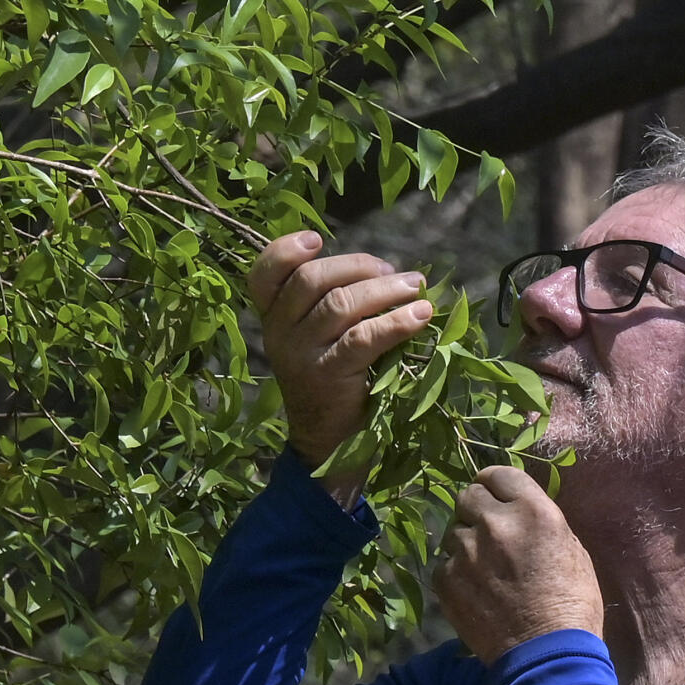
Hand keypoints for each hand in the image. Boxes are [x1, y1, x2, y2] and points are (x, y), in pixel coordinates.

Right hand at [247, 231, 431, 492]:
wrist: (326, 445)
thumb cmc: (331, 383)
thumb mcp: (316, 341)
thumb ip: (331, 305)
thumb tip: (383, 271)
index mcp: (272, 319)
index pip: (264, 274)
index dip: (286, 250)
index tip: (316, 239)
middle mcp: (279, 333)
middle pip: (312, 280)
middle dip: (360, 267)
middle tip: (396, 274)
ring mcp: (300, 355)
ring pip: (341, 304)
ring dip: (387, 290)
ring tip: (418, 289)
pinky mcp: (328, 376)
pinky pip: (364, 338)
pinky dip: (397, 322)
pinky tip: (421, 316)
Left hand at [434, 467, 603, 662]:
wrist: (546, 656)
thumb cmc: (572, 606)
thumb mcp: (572, 551)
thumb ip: (542, 523)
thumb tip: (521, 512)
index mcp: (533, 511)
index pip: (500, 473)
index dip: (496, 484)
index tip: (495, 494)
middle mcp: (495, 524)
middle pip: (468, 496)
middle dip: (477, 510)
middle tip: (489, 533)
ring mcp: (466, 552)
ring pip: (453, 532)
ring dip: (466, 544)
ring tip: (484, 570)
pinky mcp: (446, 581)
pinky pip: (444, 565)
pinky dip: (456, 574)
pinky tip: (476, 592)